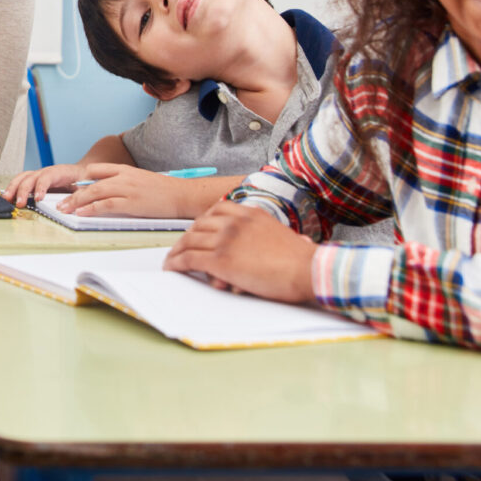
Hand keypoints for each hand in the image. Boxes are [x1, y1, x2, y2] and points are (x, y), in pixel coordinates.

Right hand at [3, 163, 87, 205]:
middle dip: (22, 190)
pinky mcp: (34, 180)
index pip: (47, 177)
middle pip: (30, 177)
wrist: (82, 173)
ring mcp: (38, 175)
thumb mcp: (84, 188)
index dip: (41, 187)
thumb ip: (76, 196)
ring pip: (22, 178)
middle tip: (19, 203)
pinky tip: (7, 196)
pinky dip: (12, 188)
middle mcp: (46, 171)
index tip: (38, 199)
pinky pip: (21, 181)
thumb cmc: (82, 181)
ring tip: (7, 199)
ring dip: (13, 188)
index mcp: (59, 172)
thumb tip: (66, 207)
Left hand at [55, 164, 220, 219]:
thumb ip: (124, 183)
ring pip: (95, 193)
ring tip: (65, 210)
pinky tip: (81, 213)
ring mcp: (127, 189)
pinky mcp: (131, 202)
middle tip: (61, 204)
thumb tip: (109, 192)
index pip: (97, 170)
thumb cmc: (164, 191)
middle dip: (73, 194)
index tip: (71, 188)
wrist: (182, 194)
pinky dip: (91, 208)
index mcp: (125, 170)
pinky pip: (105, 204)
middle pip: (91, 183)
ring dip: (77, 202)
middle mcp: (123, 176)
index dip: (82, 180)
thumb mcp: (141, 181)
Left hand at [163, 200, 317, 303]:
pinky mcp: (220, 260)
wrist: (309, 271)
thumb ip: (271, 237)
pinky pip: (189, 259)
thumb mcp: (284, 237)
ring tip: (171, 260)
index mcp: (251, 213)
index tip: (196, 230)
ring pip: (190, 242)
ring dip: (177, 251)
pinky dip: (177, 263)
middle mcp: (235, 222)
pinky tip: (172, 268)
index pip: (217, 210)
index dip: (202, 221)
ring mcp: (226, 239)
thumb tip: (288, 245)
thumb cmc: (303, 261)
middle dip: (187, 237)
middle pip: (200, 226)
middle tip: (180, 247)